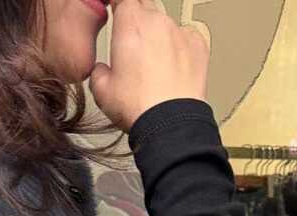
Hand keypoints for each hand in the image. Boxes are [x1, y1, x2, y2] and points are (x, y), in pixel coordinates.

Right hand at [89, 0, 209, 131]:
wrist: (170, 123)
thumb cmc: (139, 106)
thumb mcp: (102, 92)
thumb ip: (98, 71)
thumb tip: (101, 70)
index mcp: (130, 24)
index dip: (118, 3)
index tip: (115, 9)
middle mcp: (157, 21)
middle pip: (144, 5)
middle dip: (137, 19)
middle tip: (132, 43)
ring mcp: (179, 32)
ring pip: (165, 23)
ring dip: (157, 36)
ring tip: (153, 65)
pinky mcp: (198, 45)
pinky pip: (185, 37)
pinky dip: (178, 48)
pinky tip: (172, 68)